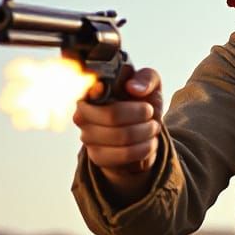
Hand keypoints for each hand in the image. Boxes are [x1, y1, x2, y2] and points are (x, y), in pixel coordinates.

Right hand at [73, 68, 163, 196]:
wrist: (144, 133)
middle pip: (112, 115)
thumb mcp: (150, 84)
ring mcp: (87, 136)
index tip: (123, 90)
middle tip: (150, 112)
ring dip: (146, 131)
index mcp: (90, 92)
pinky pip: (124, 154)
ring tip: (152, 127)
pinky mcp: (97, 156)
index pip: (89, 90)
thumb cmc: (142, 103)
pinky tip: (148, 142)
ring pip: (122, 136)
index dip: (99, 90)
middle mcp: (82, 113)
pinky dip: (144, 148)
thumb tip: (133, 88)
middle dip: (141, 114)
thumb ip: (145, 79)